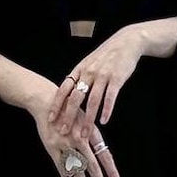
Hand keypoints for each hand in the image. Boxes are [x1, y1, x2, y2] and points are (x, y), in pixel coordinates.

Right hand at [31, 101, 121, 176]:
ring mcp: (65, 144)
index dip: (111, 171)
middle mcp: (79, 139)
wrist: (47, 101)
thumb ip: (93, 136)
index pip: (105, 156)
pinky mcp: (52, 147)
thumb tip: (104, 155)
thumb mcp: (86, 119)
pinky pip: (61, 166)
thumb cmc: (68, 109)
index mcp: (91, 132)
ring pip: (77, 169)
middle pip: (92, 165)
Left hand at [48, 26, 143, 145]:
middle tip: (64, 131)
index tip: (50, 118)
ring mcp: (103, 75)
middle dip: (69, 116)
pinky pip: (110, 97)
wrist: (126, 42)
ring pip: (93, 101)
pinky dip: (107, 110)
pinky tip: (104, 121)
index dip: (56, 105)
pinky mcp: (117, 78)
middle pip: (75, 98)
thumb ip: (80, 77)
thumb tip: (69, 94)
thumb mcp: (89, 62)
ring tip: (85, 134)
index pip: (64, 89)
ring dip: (88, 120)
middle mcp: (89, 73)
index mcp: (80, 70)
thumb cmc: (107, 55)